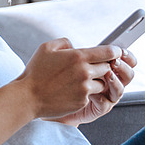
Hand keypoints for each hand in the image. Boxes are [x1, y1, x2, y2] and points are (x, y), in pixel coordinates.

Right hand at [17, 38, 135, 124]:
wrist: (28, 97)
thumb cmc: (35, 72)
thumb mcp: (46, 48)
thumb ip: (65, 43)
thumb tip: (75, 46)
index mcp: (78, 56)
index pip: (109, 52)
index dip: (115, 52)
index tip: (116, 53)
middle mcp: (84, 72)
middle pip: (108, 67)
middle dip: (104, 67)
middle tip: (94, 68)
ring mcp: (84, 88)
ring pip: (103, 83)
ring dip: (96, 81)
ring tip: (81, 81)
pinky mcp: (82, 101)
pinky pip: (92, 95)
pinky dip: (86, 93)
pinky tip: (72, 91)